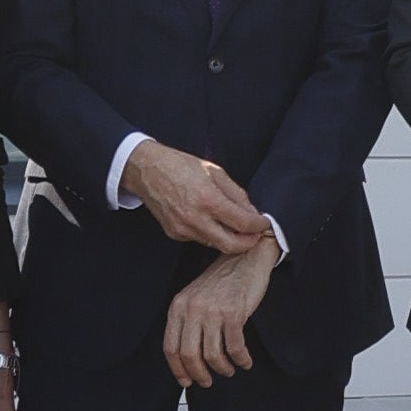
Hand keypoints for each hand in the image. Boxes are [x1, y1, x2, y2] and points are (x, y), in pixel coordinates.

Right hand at [130, 146, 270, 252]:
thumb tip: (252, 211)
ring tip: (235, 225)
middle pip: (231, 245)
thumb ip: (236, 193)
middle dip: (248, 242)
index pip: (242, 223)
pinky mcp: (175, 234)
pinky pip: (200, 239)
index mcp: (208, 199)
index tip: (264, 222)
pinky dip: (211, 233)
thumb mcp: (214, 171)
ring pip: (216, 244)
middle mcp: (195, 218)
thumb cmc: (179, 165)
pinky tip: (210, 220)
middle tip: (255, 233)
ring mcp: (183, 229)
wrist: (147, 170)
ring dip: (229, 238)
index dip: (258, 225)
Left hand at [165, 241, 277, 387]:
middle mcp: (192, 309)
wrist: (244, 259)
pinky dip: (241, 360)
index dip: (178, 369)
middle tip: (208, 382)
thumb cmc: (221, 282)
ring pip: (212, 354)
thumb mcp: (194, 299)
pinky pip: (235, 347)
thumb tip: (186, 359)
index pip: (170, 347)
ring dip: (222, 369)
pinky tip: (245, 362)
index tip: (186, 382)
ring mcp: (213, 310)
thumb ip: (187, 323)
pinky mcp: (234, 312)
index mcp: (178, 306)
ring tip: (228, 370)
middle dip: (199, 374)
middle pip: (189, 355)